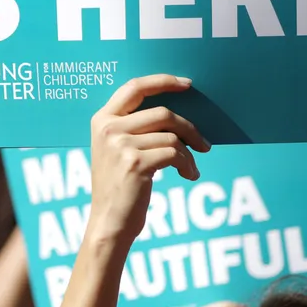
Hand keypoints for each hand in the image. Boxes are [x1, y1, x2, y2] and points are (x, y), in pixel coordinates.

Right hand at [88, 75, 210, 246]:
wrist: (109, 224)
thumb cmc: (119, 189)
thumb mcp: (118, 152)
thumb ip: (136, 129)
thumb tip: (179, 116)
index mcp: (102, 120)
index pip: (135, 87)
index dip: (163, 82)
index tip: (187, 84)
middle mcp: (108, 129)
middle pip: (162, 113)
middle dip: (189, 128)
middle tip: (204, 144)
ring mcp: (120, 145)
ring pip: (172, 136)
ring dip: (189, 153)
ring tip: (191, 168)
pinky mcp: (135, 163)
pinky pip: (175, 154)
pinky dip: (188, 165)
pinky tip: (188, 176)